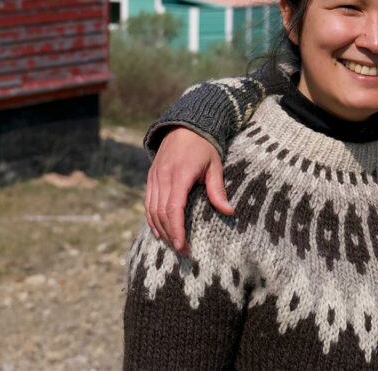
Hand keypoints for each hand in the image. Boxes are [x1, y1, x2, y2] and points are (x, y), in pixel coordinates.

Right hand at [145, 127, 233, 256]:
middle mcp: (163, 177)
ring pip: (152, 209)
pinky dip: (152, 219)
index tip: (183, 246)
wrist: (184, 126)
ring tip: (172, 244)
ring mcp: (154, 177)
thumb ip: (217, 190)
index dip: (177, 230)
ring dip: (160, 229)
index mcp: (180, 175)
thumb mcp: (214, 165)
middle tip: (182, 251)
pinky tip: (159, 231)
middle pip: (161, 213)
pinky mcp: (151, 177)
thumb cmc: (204, 146)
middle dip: (170, 235)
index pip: (174, 208)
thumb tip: (229, 211)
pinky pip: (148, 202)